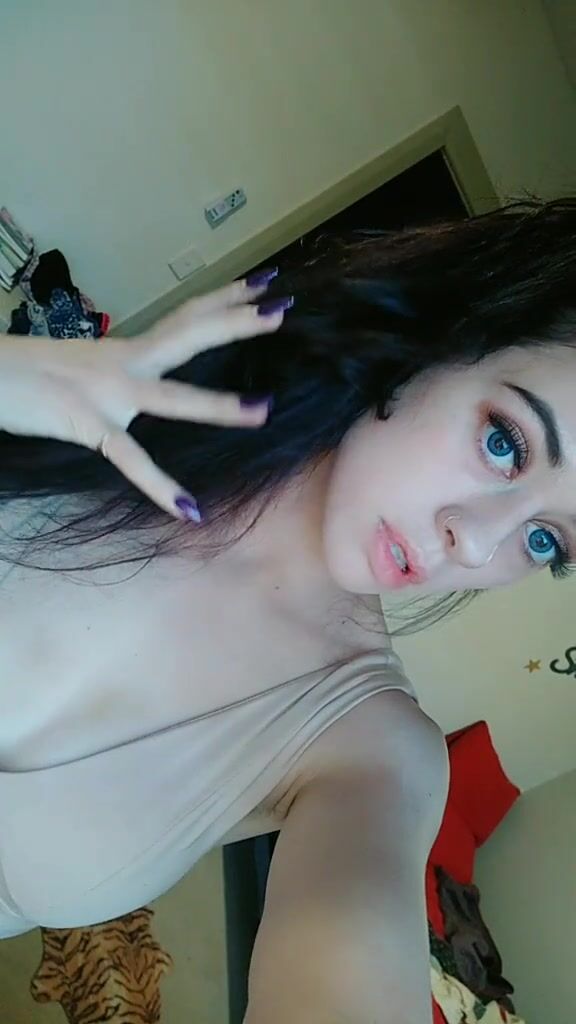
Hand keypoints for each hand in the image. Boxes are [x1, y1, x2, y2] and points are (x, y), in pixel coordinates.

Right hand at [0, 275, 291, 520]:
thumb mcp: (87, 368)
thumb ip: (123, 374)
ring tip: (263, 410)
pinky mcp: (85, 424)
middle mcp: (123, 361)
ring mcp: (106, 392)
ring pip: (170, 396)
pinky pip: (129, 459)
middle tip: (281, 307)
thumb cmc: (32, 375)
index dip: (224, 298)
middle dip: (236, 321)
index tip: (262, 284)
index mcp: (127, 350)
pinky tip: (190, 507)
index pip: (185, 316)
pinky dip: (160, 486)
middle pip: (188, 334)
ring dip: (218, 404)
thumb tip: (148, 381)